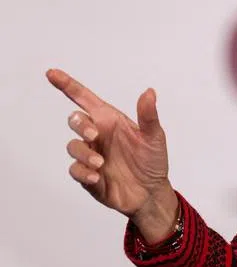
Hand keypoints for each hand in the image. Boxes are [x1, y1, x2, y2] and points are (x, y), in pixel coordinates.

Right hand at [46, 68, 178, 243]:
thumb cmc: (152, 161)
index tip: (52, 74)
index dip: (68, 86)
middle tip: (94, 135)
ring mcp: (91, 155)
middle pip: (75, 120)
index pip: (85, 100)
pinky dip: (83, 172)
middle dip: (80, 124)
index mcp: (111, 121)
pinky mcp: (88, 175)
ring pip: (73, 146)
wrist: (151, 192)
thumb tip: (149, 92)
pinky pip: (75, 170)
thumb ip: (148, 116)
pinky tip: (97, 177)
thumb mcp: (154, 137)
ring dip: (84, 153)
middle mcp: (98, 136)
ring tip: (101, 163)